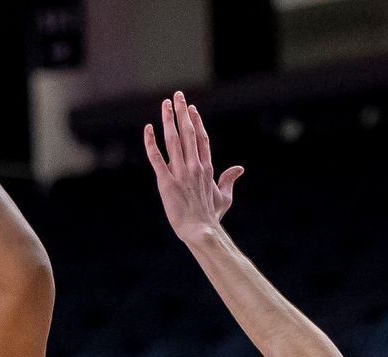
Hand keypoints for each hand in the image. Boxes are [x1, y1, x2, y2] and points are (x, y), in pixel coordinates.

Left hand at [144, 91, 243, 243]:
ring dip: (168, 120)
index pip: (201, 138)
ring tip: (165, 104)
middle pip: (188, 133)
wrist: (201, 230)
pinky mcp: (166, 182)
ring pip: (173, 140)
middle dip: (182, 112)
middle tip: (177, 95)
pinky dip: (151, 143)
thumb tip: (239, 169)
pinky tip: (148, 129)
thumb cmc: (211, 216)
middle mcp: (194, 166)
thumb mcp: (224, 197)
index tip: (191, 108)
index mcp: (207, 168)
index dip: (196, 121)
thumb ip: (229, 180)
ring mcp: (180, 173)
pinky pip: (156, 158)